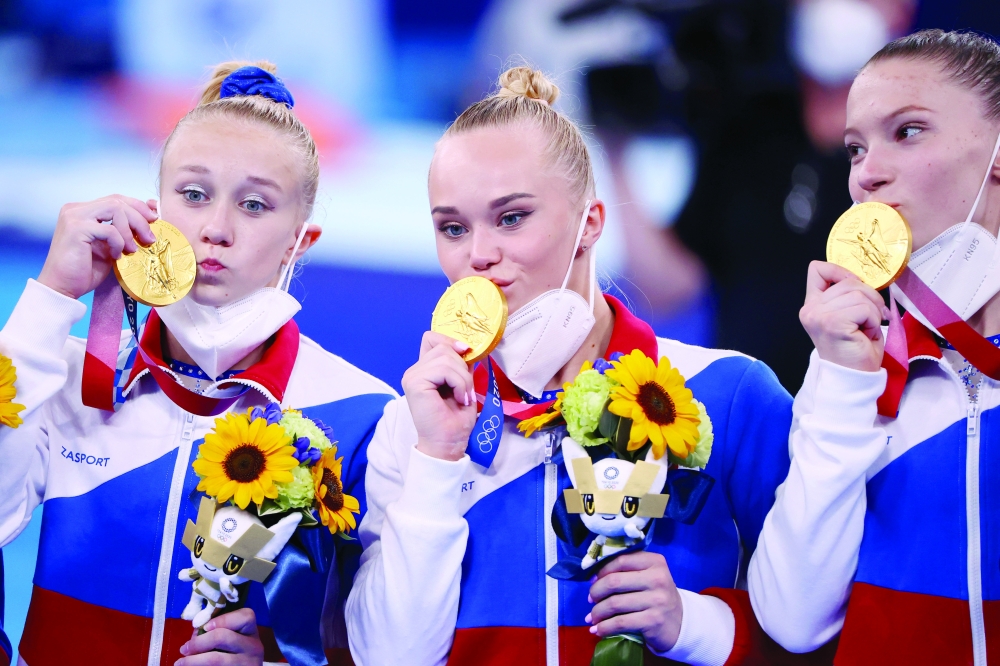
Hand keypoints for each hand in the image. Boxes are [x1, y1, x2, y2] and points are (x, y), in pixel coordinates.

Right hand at [37, 195, 157, 299]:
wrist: (62, 287)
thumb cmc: (85, 270)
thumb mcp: (111, 246)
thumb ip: (123, 232)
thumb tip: (149, 219)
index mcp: (83, 211)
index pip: (115, 199)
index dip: (138, 206)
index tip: (155, 218)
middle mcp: (76, 209)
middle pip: (118, 201)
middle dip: (140, 218)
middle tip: (149, 238)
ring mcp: (74, 217)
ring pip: (115, 209)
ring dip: (130, 230)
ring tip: (132, 249)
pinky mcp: (76, 229)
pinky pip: (109, 229)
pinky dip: (118, 242)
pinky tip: (116, 255)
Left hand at [175, 608, 264, 665]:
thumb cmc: (235, 652)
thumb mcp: (234, 639)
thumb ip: (219, 632)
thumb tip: (195, 635)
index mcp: (251, 632)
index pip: (246, 617)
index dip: (223, 619)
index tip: (205, 627)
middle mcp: (254, 647)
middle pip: (223, 637)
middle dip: (198, 642)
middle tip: (184, 649)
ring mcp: (247, 663)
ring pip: (216, 659)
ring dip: (193, 660)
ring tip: (180, 662)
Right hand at [402, 331, 476, 461]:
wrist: (447, 445)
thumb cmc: (454, 420)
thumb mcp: (462, 385)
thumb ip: (460, 366)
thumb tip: (467, 347)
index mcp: (424, 370)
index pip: (432, 338)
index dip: (450, 341)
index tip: (466, 354)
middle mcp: (415, 370)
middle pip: (443, 347)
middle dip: (462, 367)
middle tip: (465, 391)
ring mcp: (412, 376)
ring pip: (445, 357)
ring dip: (462, 377)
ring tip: (463, 396)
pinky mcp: (414, 383)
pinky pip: (444, 369)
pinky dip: (458, 383)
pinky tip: (458, 398)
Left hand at [586, 552, 682, 653]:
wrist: (681, 622)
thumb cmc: (657, 596)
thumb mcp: (649, 576)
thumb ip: (628, 570)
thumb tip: (593, 578)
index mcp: (655, 562)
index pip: (620, 560)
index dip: (602, 571)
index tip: (593, 580)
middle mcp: (658, 578)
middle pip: (614, 581)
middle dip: (596, 591)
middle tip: (591, 599)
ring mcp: (657, 600)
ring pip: (614, 603)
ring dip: (597, 612)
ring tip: (592, 616)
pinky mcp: (653, 620)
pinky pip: (620, 622)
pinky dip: (604, 627)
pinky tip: (598, 629)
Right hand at [800, 261, 888, 372]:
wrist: (852, 379)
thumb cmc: (854, 350)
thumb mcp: (848, 315)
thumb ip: (847, 295)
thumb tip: (863, 279)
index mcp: (812, 305)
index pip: (818, 269)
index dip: (841, 272)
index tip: (856, 288)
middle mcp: (810, 308)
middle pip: (848, 281)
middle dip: (868, 296)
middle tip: (869, 319)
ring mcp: (819, 315)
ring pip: (859, 293)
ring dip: (872, 311)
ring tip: (866, 328)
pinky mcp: (832, 323)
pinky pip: (864, 307)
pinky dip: (872, 320)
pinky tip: (865, 333)